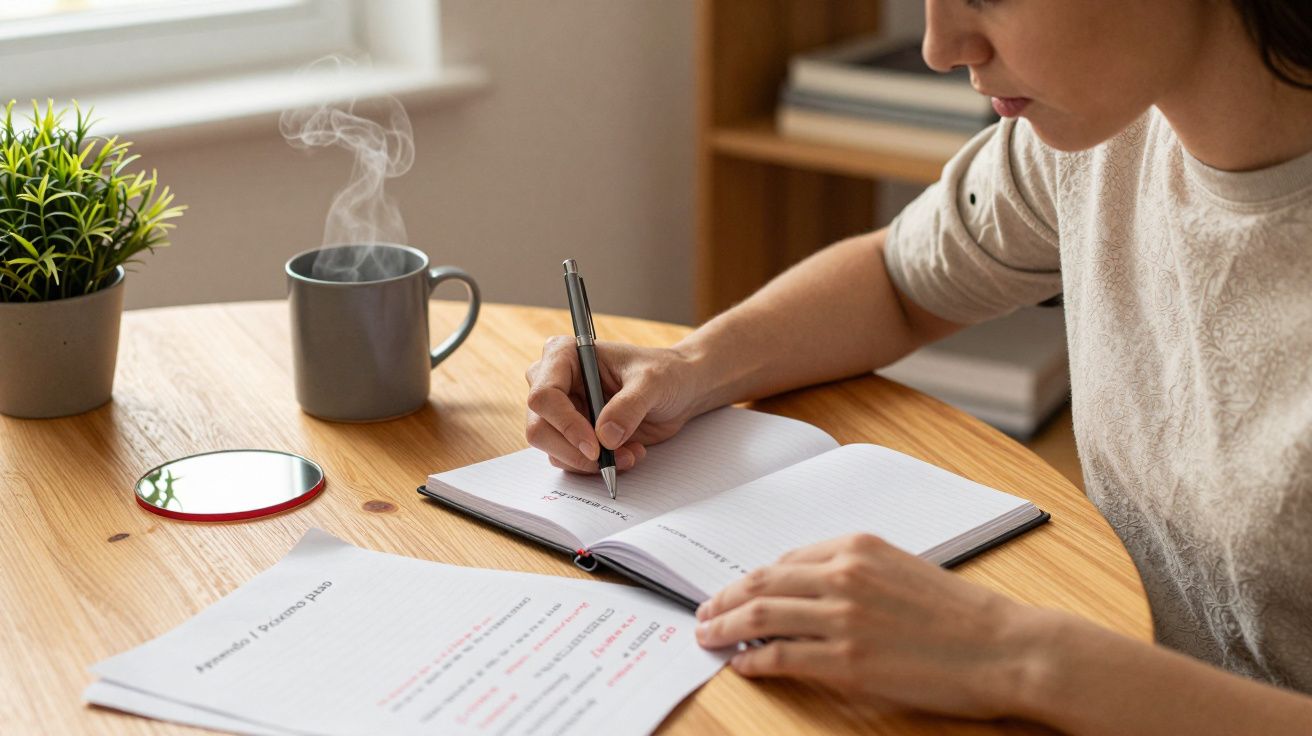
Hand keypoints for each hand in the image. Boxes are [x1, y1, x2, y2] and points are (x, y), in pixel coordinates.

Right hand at [525, 337, 704, 473]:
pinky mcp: (574, 435)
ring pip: (553, 449)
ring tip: (630, 454)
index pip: (544, 394)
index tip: (595, 446)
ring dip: (590, 462)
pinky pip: (571, 460)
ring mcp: (563, 411)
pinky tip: (628, 454)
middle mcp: (556, 382)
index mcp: (565, 355)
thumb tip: (605, 437)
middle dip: (573, 451)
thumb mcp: (652, 382)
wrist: (680, 390)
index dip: (565, 424)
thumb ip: (629, 406)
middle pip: (539, 427)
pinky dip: (598, 466)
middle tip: (606, 460)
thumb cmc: (664, 373)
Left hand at [694, 533, 1048, 719]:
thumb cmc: (960, 614)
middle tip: (703, 613)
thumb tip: (803, 590)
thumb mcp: (900, 570)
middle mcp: (843, 575)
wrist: (1003, 647)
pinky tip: (742, 665)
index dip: (747, 579)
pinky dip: (752, 661)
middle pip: (759, 583)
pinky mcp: (846, 660)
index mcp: (856, 546)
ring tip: (708, 638)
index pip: (782, 560)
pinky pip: (779, 656)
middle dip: (722, 599)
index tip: (731, 591)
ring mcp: (842, 618)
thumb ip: (852, 572)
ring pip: (759, 616)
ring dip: (724, 628)